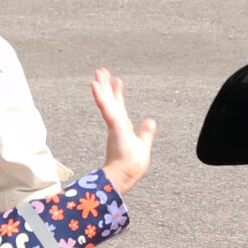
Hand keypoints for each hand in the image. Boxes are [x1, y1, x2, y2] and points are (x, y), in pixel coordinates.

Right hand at [92, 67, 156, 193]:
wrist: (125, 175)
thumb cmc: (132, 165)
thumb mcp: (142, 144)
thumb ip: (146, 133)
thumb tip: (151, 120)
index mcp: (123, 127)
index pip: (119, 106)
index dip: (118, 94)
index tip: (118, 81)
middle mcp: (117, 124)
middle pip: (110, 100)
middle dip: (106, 86)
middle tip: (100, 71)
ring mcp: (114, 124)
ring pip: (106, 101)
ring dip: (101, 87)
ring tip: (97, 74)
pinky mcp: (114, 126)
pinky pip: (107, 108)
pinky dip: (101, 97)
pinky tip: (96, 86)